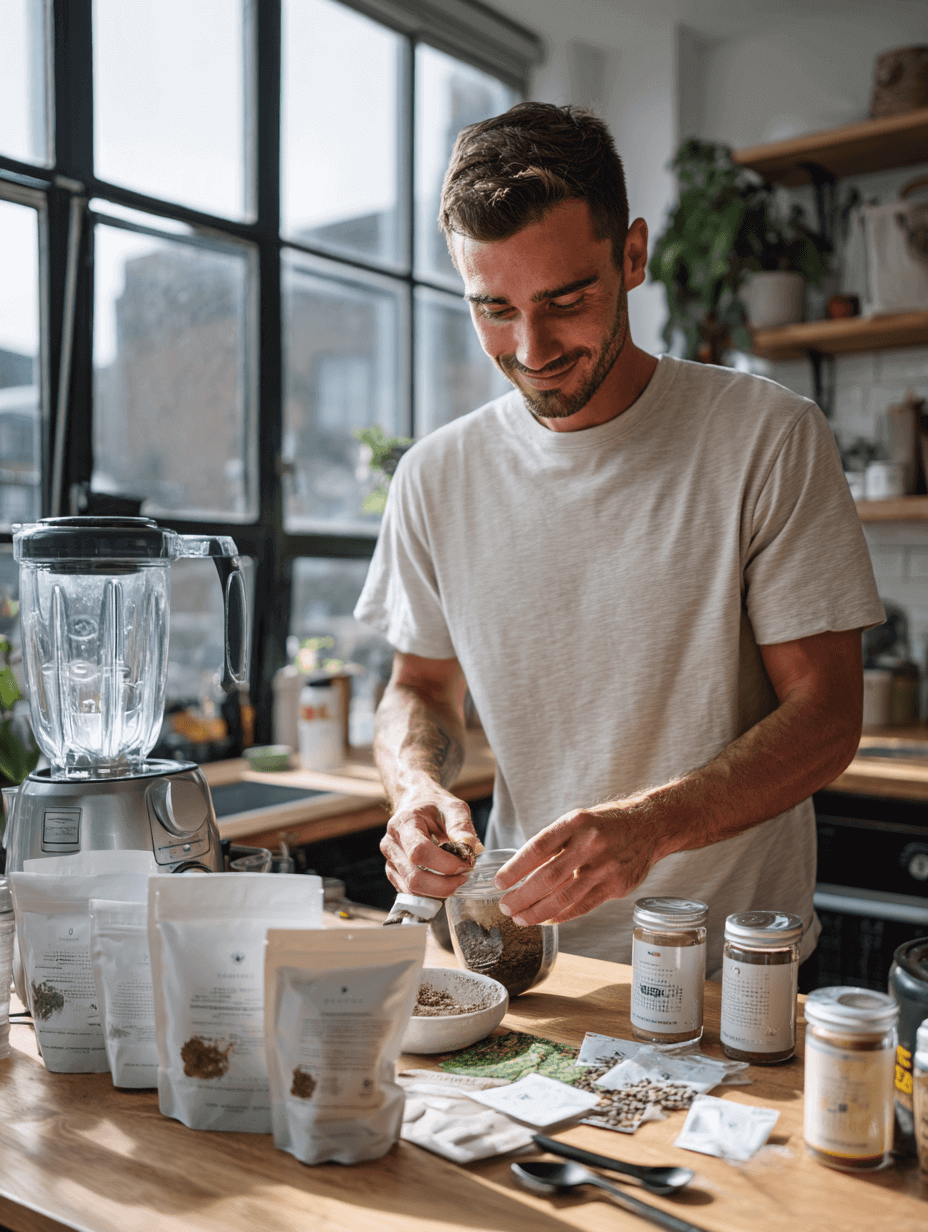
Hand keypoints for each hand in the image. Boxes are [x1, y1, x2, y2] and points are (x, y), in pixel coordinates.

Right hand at [380, 786, 479, 897]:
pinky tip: (443, 880)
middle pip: (414, 878)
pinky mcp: (393, 872)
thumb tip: (471, 847)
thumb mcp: (452, 807)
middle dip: (444, 884)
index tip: (466, 863)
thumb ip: (461, 825)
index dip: (445, 864)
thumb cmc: (433, 805)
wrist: (414, 803)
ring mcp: (390, 860)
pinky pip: (409, 892)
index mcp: (404, 823)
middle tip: (464, 875)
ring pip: (411, 889)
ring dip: (438, 890)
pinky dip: (430, 892)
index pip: (420, 852)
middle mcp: (391, 843)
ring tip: (456, 877)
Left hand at [492, 801, 671, 925]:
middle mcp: (590, 844)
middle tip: (505, 906)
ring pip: (563, 897)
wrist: (649, 826)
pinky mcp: (616, 886)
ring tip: (521, 918)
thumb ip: (554, 843)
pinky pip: (582, 906)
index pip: (537, 848)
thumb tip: (520, 872)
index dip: (515, 868)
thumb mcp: (577, 820)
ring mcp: (605, 867)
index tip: (499, 882)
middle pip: (548, 877)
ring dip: (537, 912)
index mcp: (575, 823)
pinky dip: (561, 915)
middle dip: (522, 896)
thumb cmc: (605, 824)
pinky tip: (546, 919)